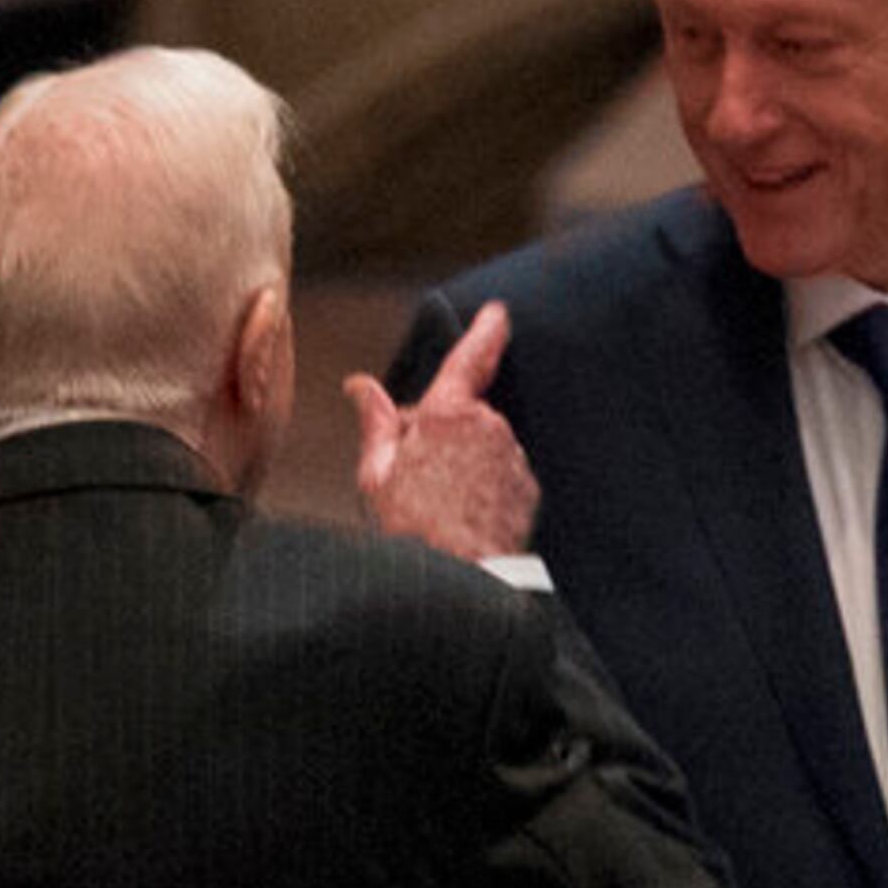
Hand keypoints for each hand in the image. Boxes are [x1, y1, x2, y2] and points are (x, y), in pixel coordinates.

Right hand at [348, 301, 539, 560]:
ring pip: (483, 446)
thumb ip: (375, 421)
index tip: (496, 312)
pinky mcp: (527, 488)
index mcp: (447, 415)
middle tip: (413, 474)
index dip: (486, 331)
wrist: (461, 576)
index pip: (470, 359)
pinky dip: (482, 488)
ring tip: (436, 504)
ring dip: (462, 463)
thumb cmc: (412, 527)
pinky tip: (459, 516)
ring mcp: (512, 458)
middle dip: (442, 432)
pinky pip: (501, 475)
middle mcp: (489, 427)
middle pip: (464, 414)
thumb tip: (360, 387)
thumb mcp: (375, 472)